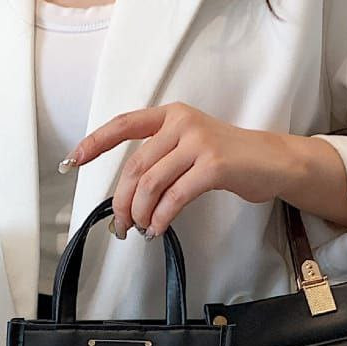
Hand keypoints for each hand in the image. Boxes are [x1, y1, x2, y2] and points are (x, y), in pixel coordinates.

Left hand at [66, 102, 346, 239]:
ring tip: (141, 229)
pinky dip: (162, 217)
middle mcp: (181, 123)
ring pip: (151, 183)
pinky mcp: (213, 165)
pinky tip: (159, 228)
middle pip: (135, 166)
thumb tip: (129, 195)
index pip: (123, 125)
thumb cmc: (231, 158)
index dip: (95, 143)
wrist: (274, 161)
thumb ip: (162, 159)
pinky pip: (175, 196)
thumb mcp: (191, 147)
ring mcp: (198, 142)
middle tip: (120, 224)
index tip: (72, 160)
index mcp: (171, 115)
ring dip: (140, 213)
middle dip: (122, 200)